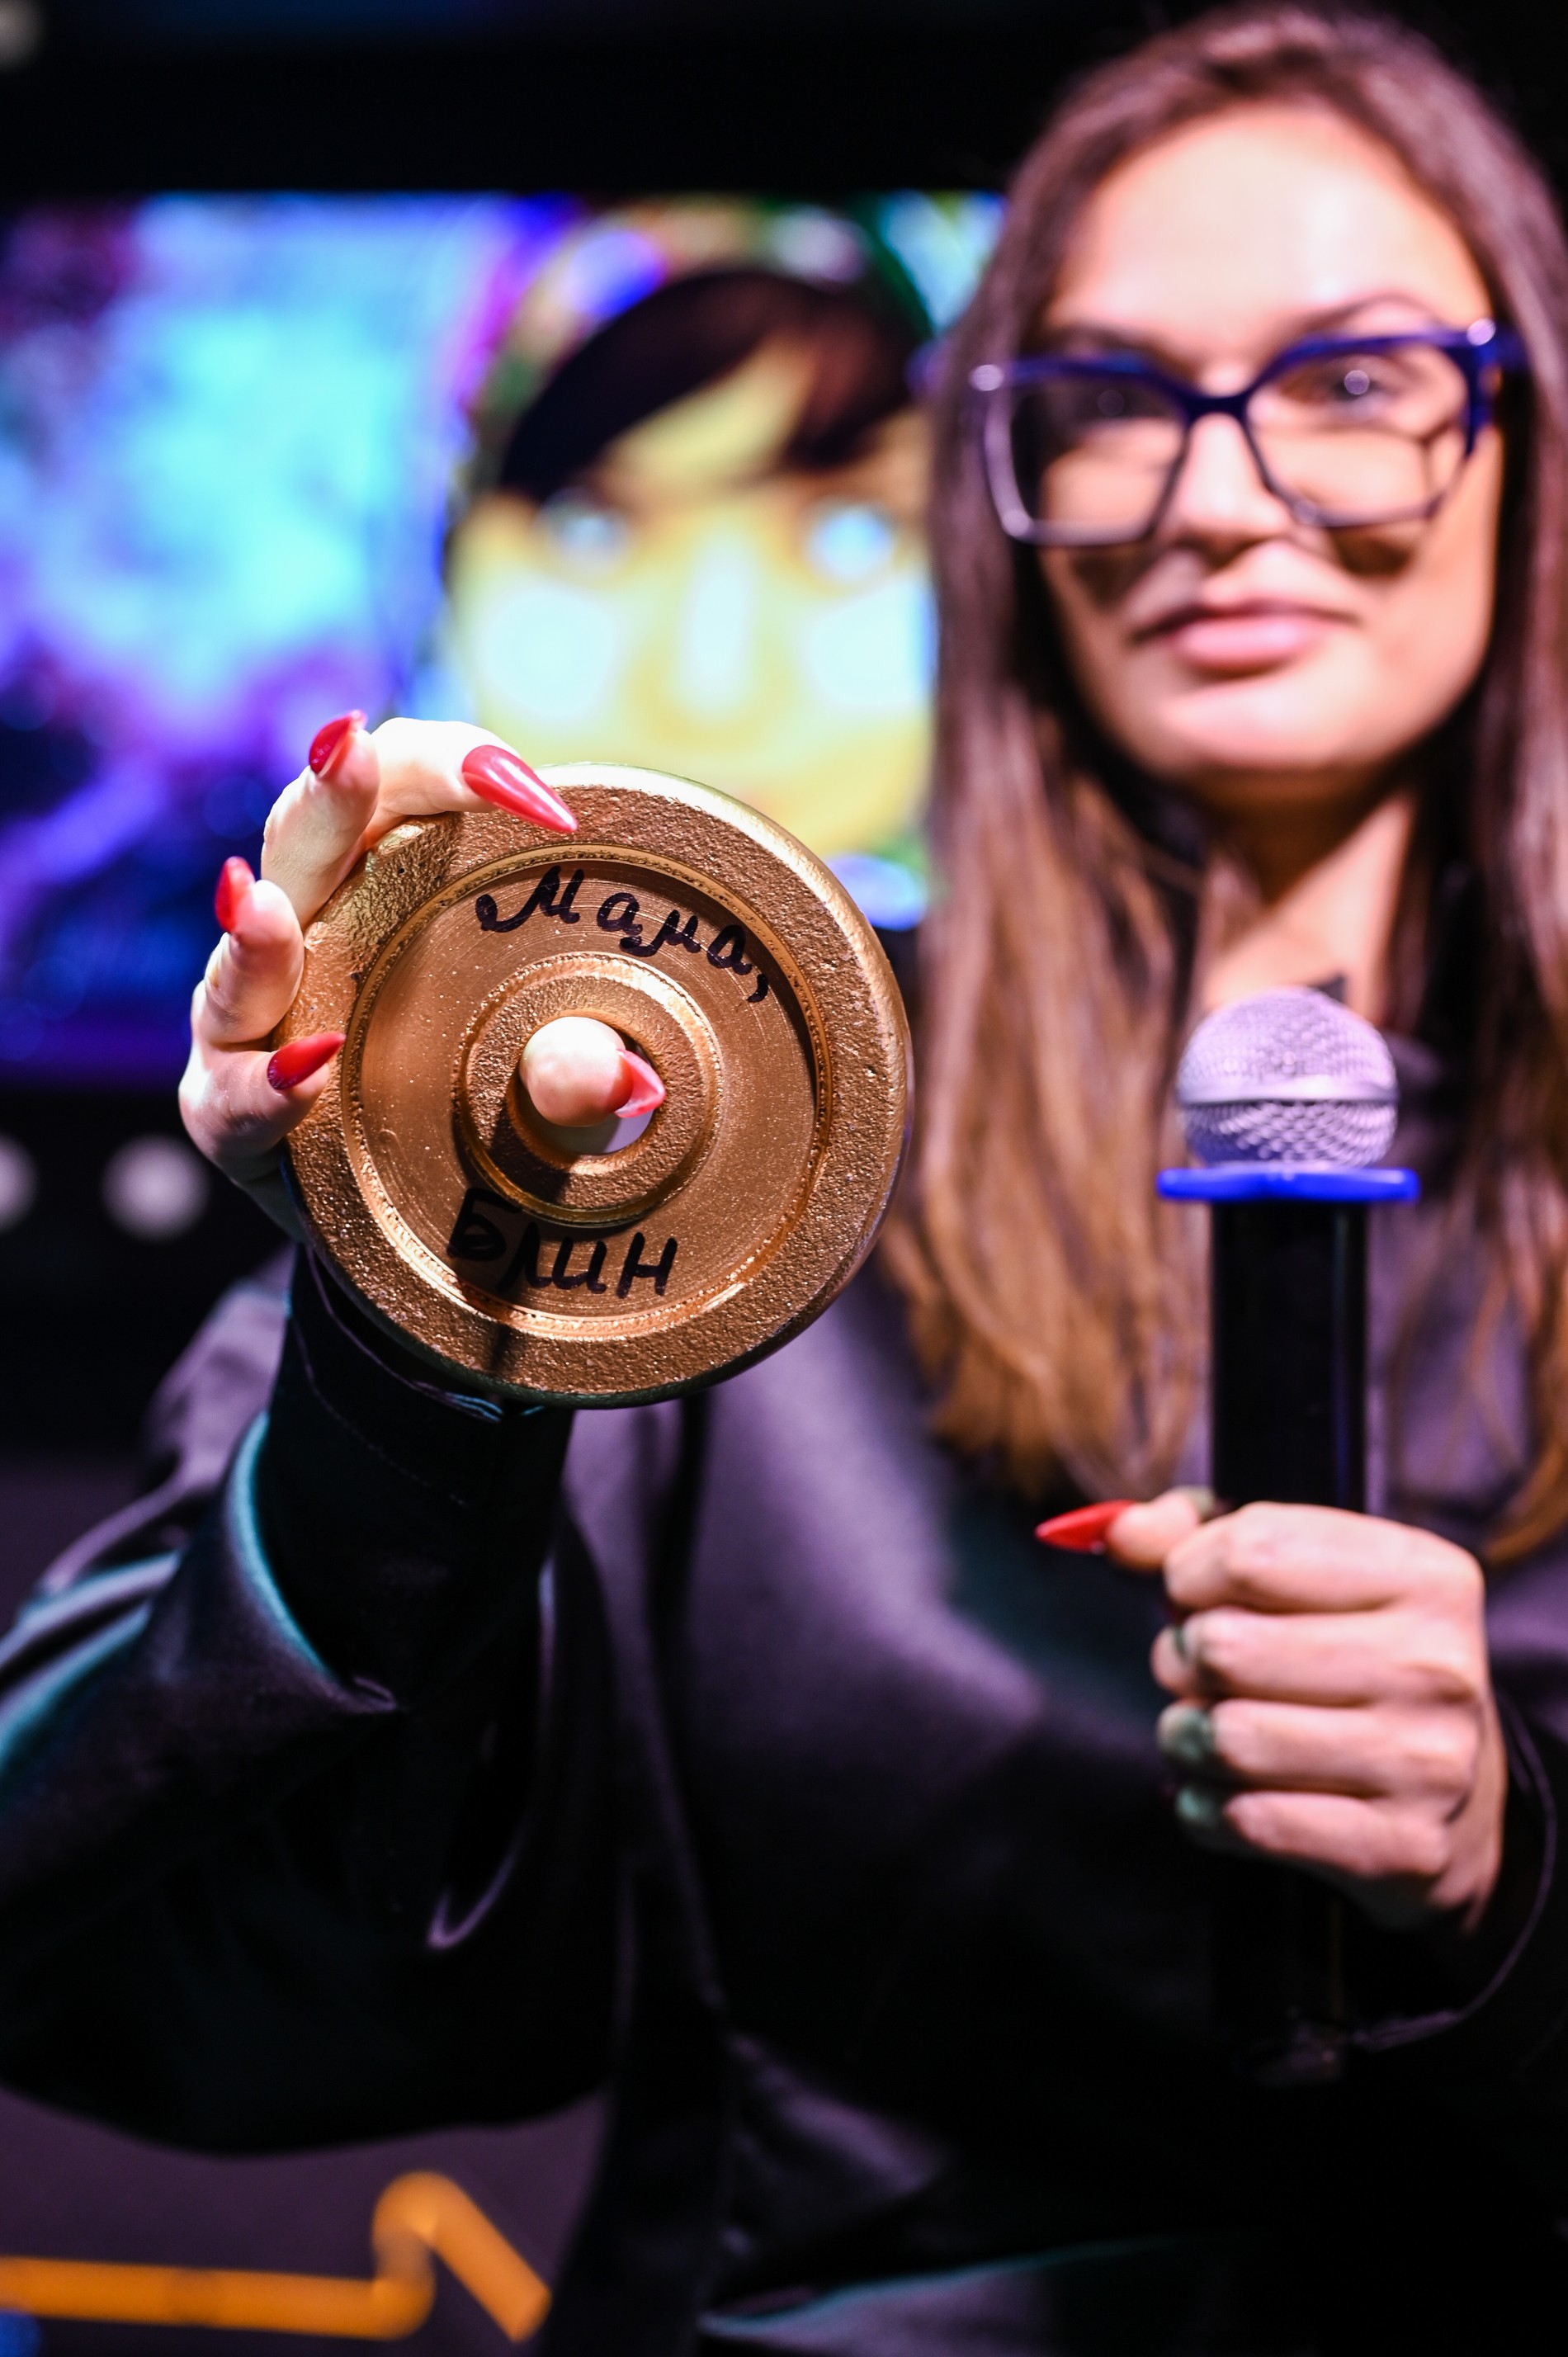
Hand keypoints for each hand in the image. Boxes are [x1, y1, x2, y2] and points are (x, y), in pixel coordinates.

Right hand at [180, 715, 656, 1232]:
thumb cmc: (490, 1107)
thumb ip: (582, 1071)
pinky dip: (265, 1084)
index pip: (401, 782)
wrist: (412, 1217)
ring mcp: (259, 1018)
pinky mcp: (230, 1109)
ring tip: (265, 909)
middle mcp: (311, 930)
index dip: (454, 766)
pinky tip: (306, 1069)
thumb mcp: (556, 1084)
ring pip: (243, 959)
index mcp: (385, 879)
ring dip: (255, 935)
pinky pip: (231, 1094)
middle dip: (333, 791)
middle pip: (307, 837)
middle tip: (356, 747)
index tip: (546, 803)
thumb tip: (632, 1081)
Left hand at [1108, 1494, 1507, 1929]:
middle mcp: (1435, 1665)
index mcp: (1422, 1573)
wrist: (1455, 1799)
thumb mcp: (1300, 1569)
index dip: (1188, 1574)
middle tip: (1196, 1668)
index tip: (1198, 1596)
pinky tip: (1222, 1790)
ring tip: (1205, 1727)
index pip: (1248, 1550)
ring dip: (1184, 1734)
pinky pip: (1243, 1819)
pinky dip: (1204, 1804)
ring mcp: (1425, 1762)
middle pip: (1224, 1646)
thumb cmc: (1349, 1655)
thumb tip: (1118, 1534)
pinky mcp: (1399, 1846)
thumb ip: (1197, 1532)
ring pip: (1225, 1736)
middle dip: (1181, 1656)